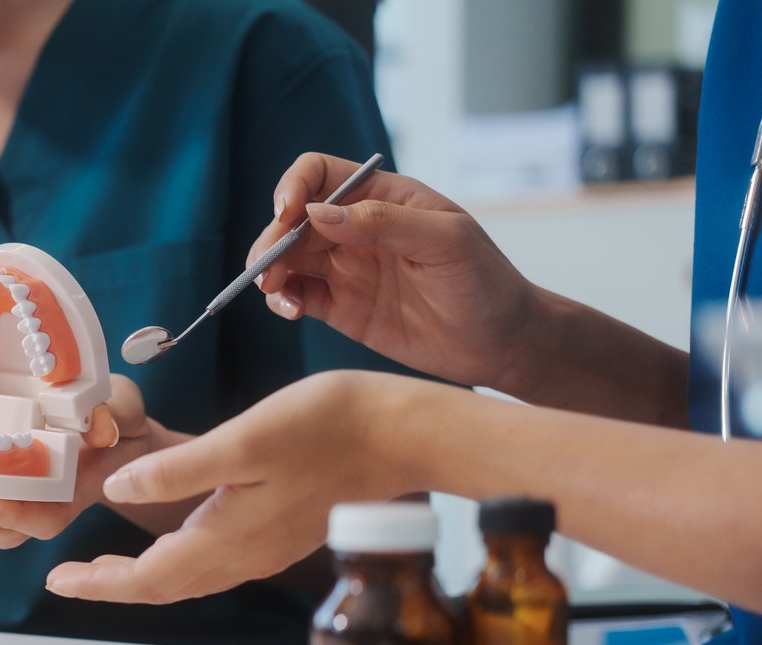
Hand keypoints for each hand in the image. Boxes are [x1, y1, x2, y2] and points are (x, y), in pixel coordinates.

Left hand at [0, 376, 157, 547]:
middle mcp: (46, 501)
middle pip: (4, 531)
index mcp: (76, 490)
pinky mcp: (2, 481)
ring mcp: (23, 496)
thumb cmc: (118, 418)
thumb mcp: (124, 408)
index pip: (44, 520)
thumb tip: (100, 428)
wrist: (113, 424)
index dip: (13, 515)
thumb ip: (115, 416)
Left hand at [45, 371, 422, 603]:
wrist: (404, 436)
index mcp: (226, 538)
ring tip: (105, 565)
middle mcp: (243, 555)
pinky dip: (177, 559)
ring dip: (144, 574)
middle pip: (164, 586)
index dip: (97, 584)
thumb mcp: (244, 441)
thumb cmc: (329, 427)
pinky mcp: (281, 532)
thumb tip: (118, 492)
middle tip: (69, 577)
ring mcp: (265, 547)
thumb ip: (177, 472)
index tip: (55, 581)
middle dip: (113, 584)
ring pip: (189, 577)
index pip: (147, 579)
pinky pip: (215, 561)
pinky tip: (170, 535)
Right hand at [254, 153, 544, 392]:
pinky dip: (282, 300)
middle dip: (272, 238)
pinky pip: (297, 296)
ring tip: (274, 291)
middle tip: (268, 267)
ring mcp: (346, 268)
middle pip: (293, 220)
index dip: (294, 187)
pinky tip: (291, 310)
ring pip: (286, 259)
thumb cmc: (485, 281)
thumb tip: (316, 213)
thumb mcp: (445, 241)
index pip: (320, 175)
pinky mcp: (341, 308)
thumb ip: (382, 222)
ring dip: (269, 270)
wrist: (502, 343)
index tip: (286, 215)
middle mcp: (356, 228)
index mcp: (382, 197)